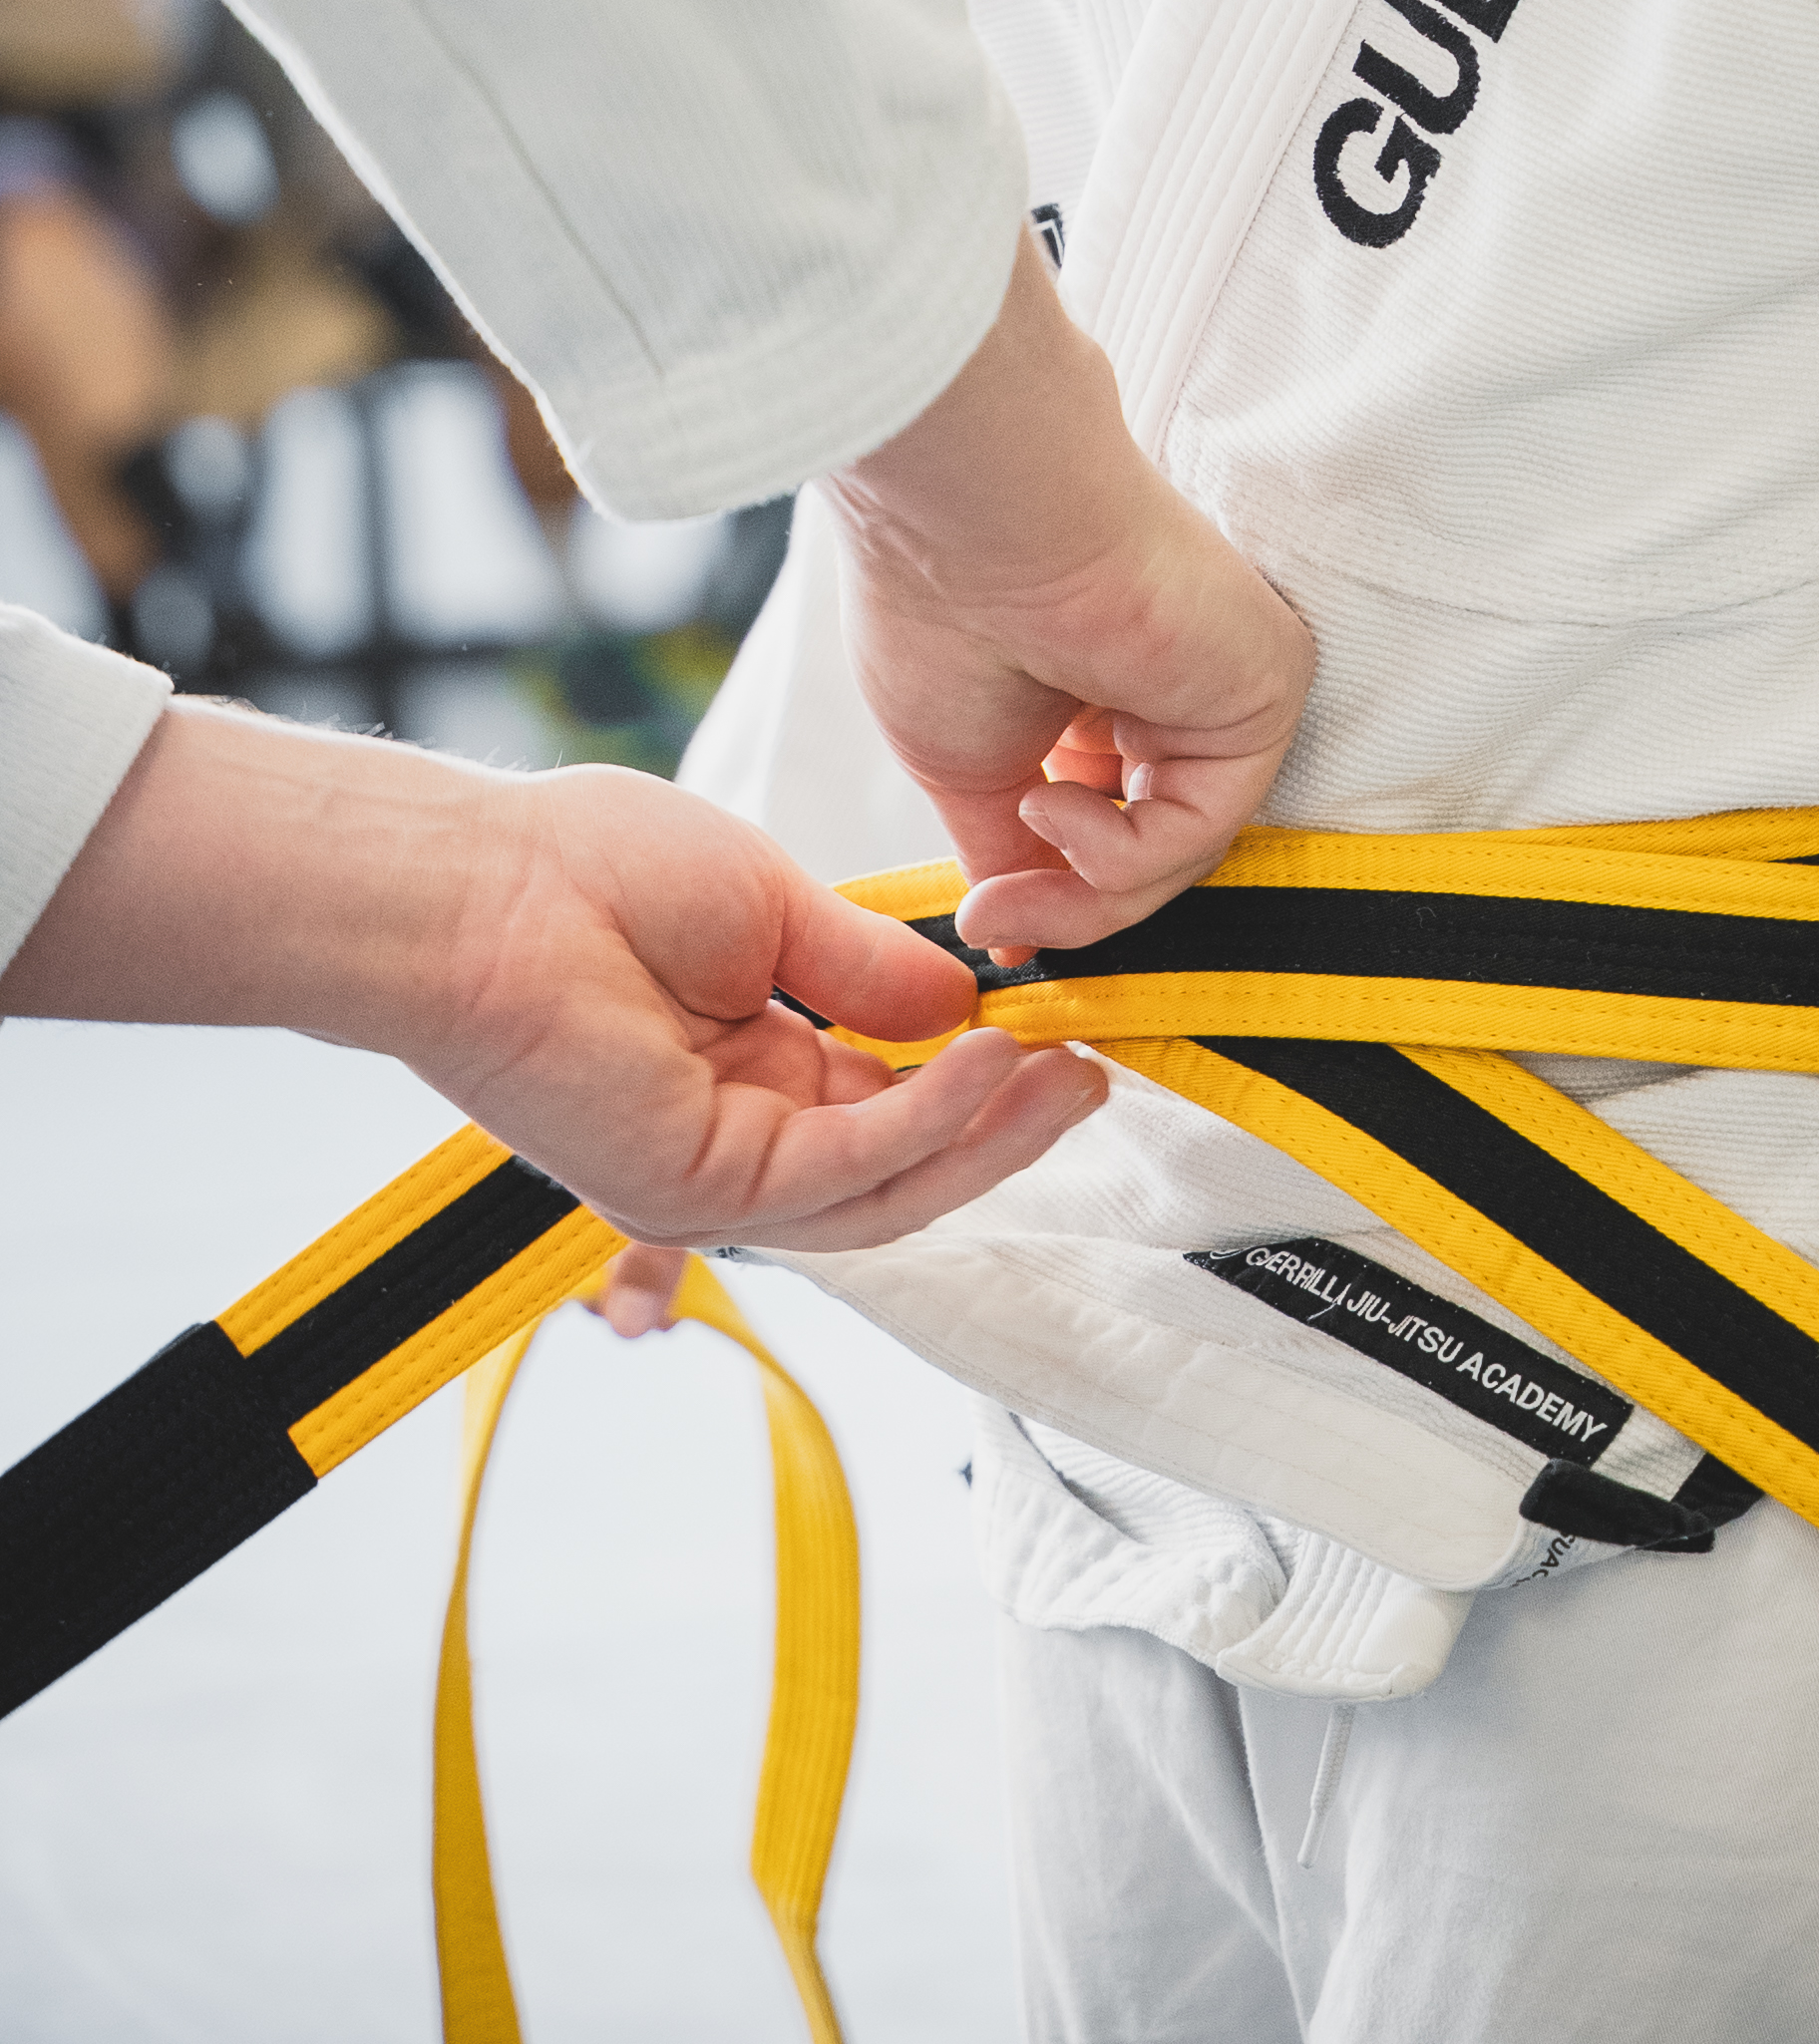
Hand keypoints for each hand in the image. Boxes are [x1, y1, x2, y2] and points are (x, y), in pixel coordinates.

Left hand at [1, 702, 1103, 1245]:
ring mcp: (717, 1169)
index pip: (891, 1099)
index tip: (1061, 1032)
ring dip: (990, 1133)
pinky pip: (847, 1162)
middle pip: (905, 1165)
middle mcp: (739, 1132)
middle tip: (1093, 1074)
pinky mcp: (701, 1182)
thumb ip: (870, 970)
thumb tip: (968, 1003)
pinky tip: (992, 1057)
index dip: (981, 1079)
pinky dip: (932, 1116)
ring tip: (1069, 1071)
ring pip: (888, 1186)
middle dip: (1009, 1127)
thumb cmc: (591, 869)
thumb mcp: (773, 905)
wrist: (486, 886)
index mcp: (752, 1064)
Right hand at [826, 229, 1312, 955]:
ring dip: (1090, 891)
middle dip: (1070, 906)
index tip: (991, 921)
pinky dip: (1125, 851)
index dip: (1052, 889)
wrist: (967, 522)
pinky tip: (1054, 797)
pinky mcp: (1264, 686)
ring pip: (1179, 849)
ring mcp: (1220, 686)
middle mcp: (1167, 685)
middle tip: (996, 920)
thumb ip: (1010, 851)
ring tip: (1014, 849)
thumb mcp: (967, 767)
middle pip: (1149, 847)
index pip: (1108, 823)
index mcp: (1097, 690)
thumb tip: (1012, 933)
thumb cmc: (942, 607)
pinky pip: (1206, 823)